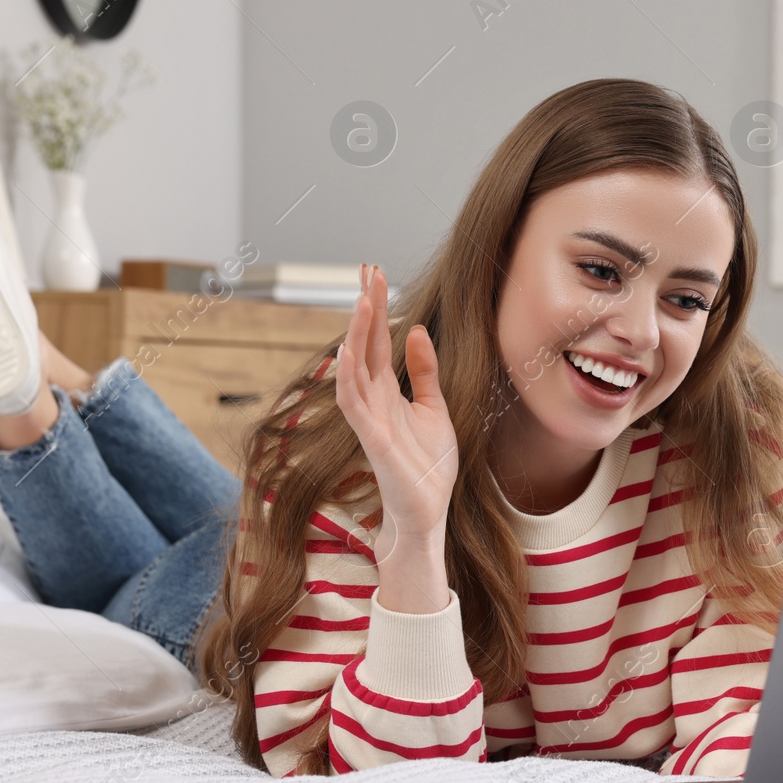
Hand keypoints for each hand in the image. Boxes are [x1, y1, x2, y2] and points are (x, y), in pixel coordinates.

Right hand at [333, 264, 457, 547]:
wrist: (428, 512)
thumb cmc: (427, 465)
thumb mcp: (434, 408)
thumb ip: (424, 372)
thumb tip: (418, 330)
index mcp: (386, 391)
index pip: (378, 341)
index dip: (377, 308)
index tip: (375, 274)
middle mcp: (372, 399)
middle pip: (365, 345)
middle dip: (365, 308)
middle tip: (368, 270)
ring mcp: (368, 419)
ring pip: (354, 367)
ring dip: (356, 334)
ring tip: (362, 300)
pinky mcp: (371, 440)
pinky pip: (353, 403)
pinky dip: (348, 376)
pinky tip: (349, 351)